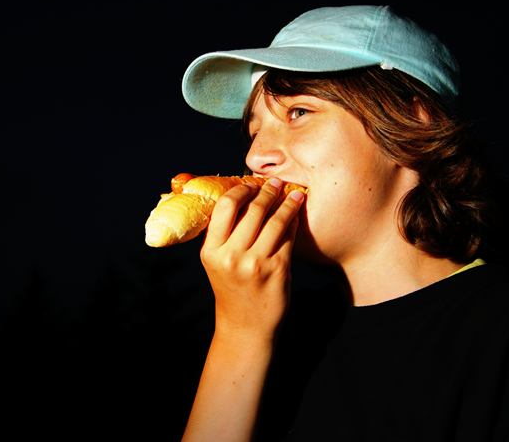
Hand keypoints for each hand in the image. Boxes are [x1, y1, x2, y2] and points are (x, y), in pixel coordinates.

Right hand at [200, 177, 304, 342]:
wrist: (245, 325)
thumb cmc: (231, 287)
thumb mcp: (216, 261)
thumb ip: (222, 233)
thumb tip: (239, 194)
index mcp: (211, 251)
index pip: (225, 206)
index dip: (241, 190)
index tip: (251, 183)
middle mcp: (231, 256)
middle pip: (253, 210)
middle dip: (267, 191)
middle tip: (276, 183)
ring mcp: (256, 264)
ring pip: (275, 221)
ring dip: (287, 203)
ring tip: (294, 194)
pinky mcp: (278, 270)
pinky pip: (288, 237)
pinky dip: (294, 222)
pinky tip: (297, 215)